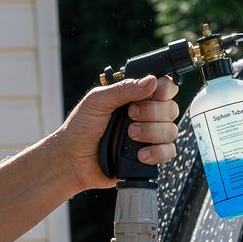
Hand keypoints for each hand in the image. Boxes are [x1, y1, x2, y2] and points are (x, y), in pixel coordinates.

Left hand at [55, 74, 180, 194]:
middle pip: (171, 108)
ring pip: (171, 130)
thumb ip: (123, 90)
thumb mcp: (97, 102)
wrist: (71, 160)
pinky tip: (140, 154)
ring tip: (130, 135)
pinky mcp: (148, 156)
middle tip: (130, 116)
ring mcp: (148, 136)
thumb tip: (151, 80)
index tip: (153, 94)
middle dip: (152, 113)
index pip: (164, 87)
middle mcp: (145, 115)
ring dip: (152, 132)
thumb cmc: (80, 129)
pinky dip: (157, 153)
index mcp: (135, 97)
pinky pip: (168, 152)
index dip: (164, 89)